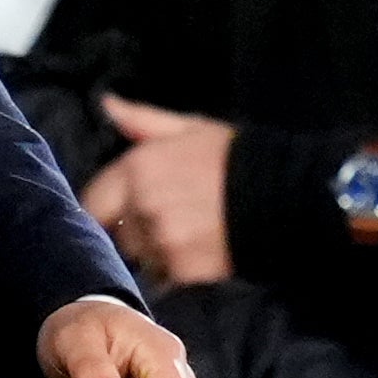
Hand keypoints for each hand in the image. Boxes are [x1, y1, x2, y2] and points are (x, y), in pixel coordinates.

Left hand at [84, 98, 236, 286]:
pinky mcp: (181, 268)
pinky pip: (162, 274)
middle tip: (165, 219)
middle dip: (133, 228)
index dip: (105, 208)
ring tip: (184, 234)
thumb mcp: (188, 128)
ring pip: (139, 255)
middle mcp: (142, 205)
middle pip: (116, 232)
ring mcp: (160, 238)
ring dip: (153, 250)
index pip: (93, 202)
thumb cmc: (235, 158)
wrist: (285, 196)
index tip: (120, 210)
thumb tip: (107, 104)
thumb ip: (141, 121)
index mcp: (138, 168)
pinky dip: (174, 268)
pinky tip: (196, 251)